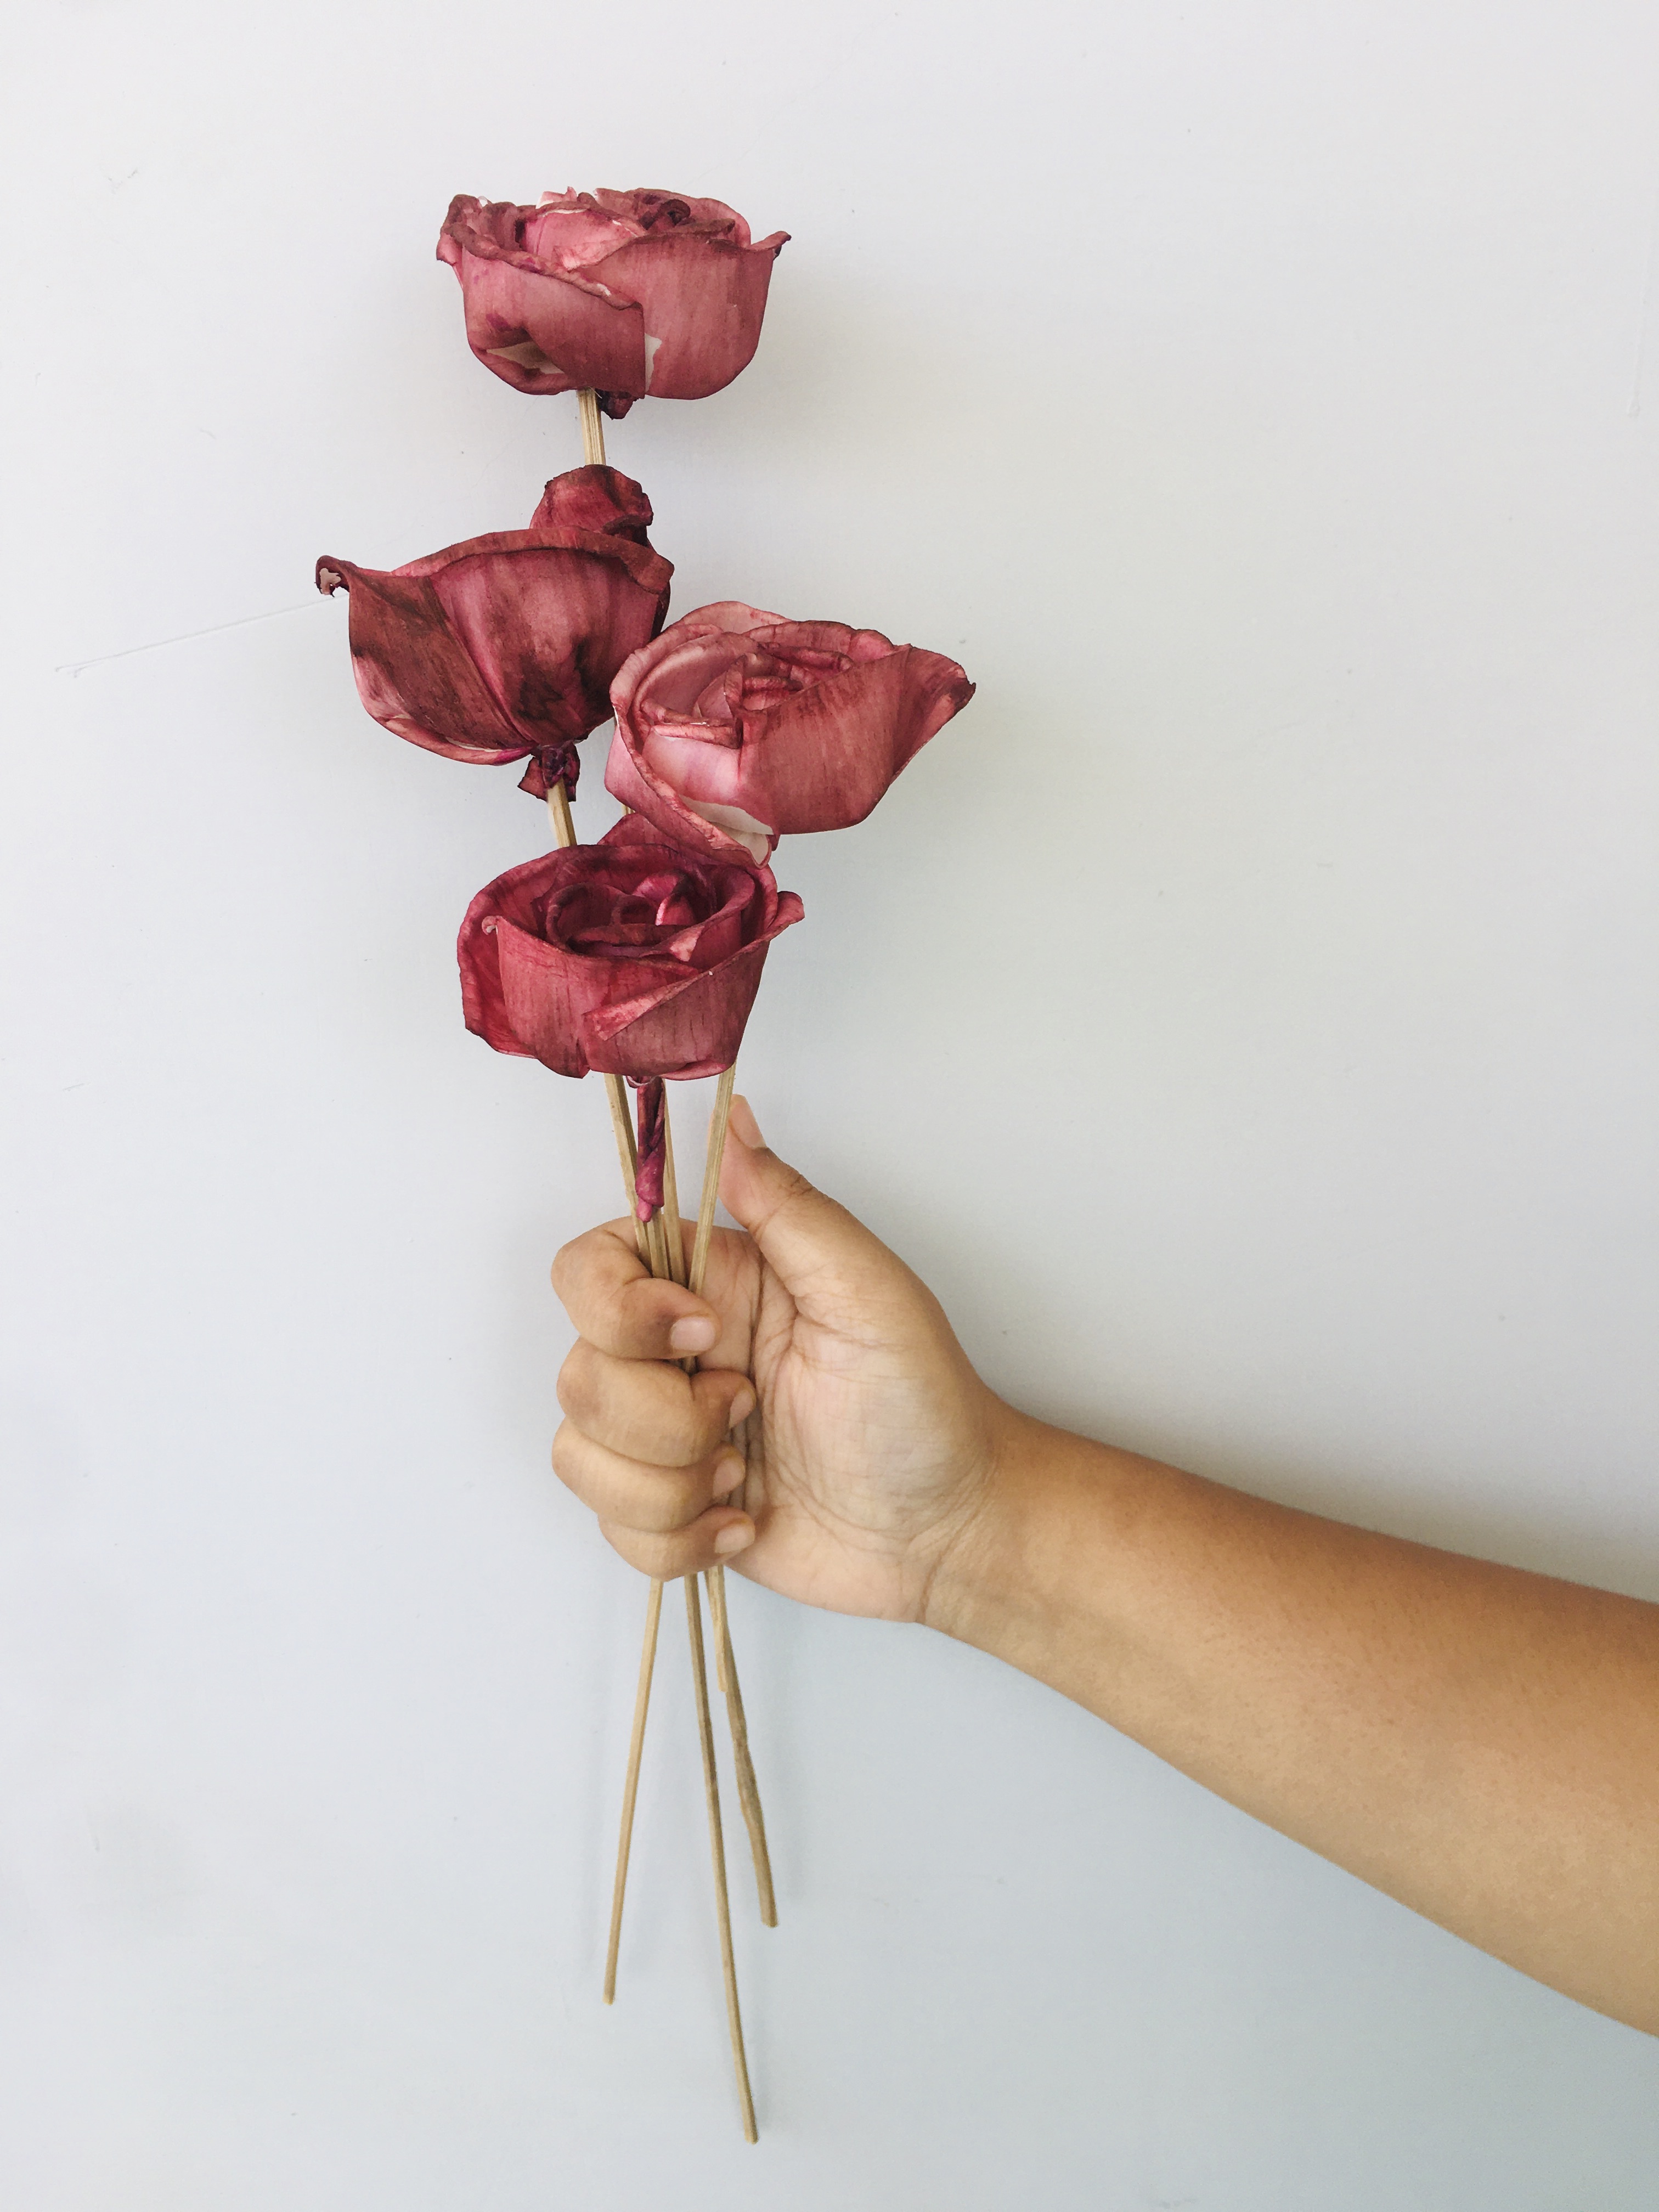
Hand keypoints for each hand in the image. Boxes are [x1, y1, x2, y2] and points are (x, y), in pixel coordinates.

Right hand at [550, 1098, 1006, 1621]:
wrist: (947, 1529)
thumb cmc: (926, 1406)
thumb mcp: (869, 1292)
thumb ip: (789, 1207)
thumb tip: (733, 1115)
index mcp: (713, 1286)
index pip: (589, 1268)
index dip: (618, 1308)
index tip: (701, 1335)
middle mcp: (674, 1355)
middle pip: (578, 1372)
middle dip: (663, 1416)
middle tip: (750, 1413)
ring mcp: (666, 1436)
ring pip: (580, 1454)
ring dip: (672, 1484)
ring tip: (746, 1478)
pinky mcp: (669, 1510)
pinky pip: (613, 1529)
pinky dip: (680, 1540)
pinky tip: (744, 1522)